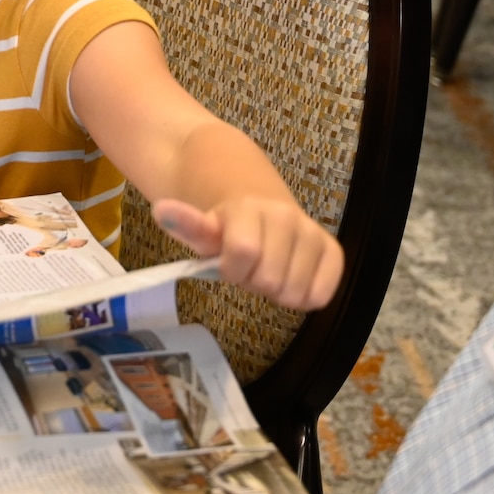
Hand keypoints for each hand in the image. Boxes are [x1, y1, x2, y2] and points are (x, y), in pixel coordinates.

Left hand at [154, 196, 343, 311]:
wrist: (254, 197)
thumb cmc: (225, 224)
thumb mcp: (202, 226)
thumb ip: (186, 223)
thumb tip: (160, 210)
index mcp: (250, 209)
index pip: (243, 254)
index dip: (232, 270)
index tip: (227, 263)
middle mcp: (287, 216)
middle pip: (270, 280)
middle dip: (255, 281)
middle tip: (249, 266)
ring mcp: (312, 233)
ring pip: (296, 293)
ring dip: (278, 291)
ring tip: (267, 268)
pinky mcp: (333, 251)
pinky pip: (323, 294)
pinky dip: (304, 296)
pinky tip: (291, 278)